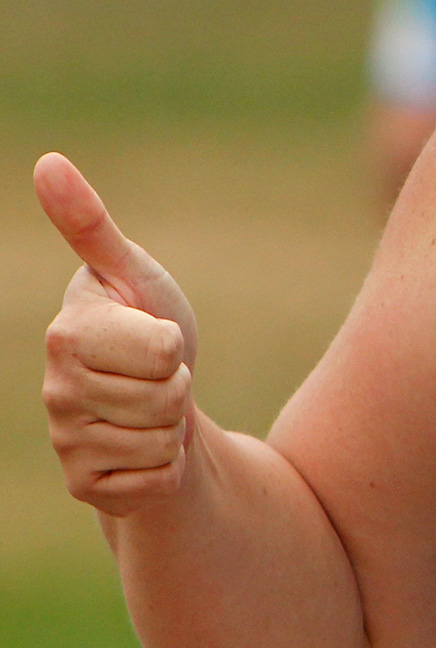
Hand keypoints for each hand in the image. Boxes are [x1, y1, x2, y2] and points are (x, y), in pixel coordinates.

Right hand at [37, 153, 200, 516]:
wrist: (159, 401)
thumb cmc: (148, 326)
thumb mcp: (133, 273)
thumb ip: (90, 224)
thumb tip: (47, 162)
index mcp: (66, 332)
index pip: (160, 350)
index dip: (173, 345)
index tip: (152, 335)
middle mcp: (53, 390)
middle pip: (165, 396)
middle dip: (177, 385)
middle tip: (158, 376)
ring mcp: (66, 441)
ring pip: (162, 438)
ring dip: (173, 425)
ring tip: (152, 409)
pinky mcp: (86, 486)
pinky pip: (157, 477)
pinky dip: (168, 464)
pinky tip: (145, 447)